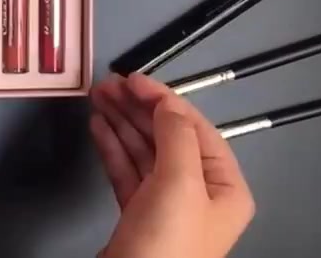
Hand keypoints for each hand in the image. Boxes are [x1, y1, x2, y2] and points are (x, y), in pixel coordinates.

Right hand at [90, 74, 254, 257]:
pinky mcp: (138, 215)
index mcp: (223, 186)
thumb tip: (165, 105)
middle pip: (167, 137)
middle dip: (137, 108)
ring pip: (143, 151)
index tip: (133, 79)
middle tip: (108, 85)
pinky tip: (98, 128)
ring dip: (121, 122)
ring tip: (97, 97)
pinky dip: (112, 147)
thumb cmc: (167, 244)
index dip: (164, 99)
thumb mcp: (180, 183)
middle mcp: (199, 193)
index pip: (195, 128)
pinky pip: (126, 171)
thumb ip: (175, 136)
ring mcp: (167, 205)